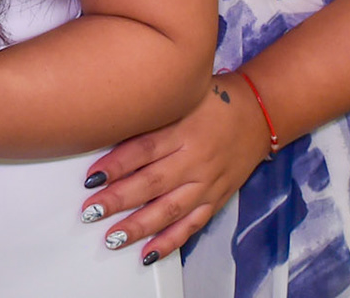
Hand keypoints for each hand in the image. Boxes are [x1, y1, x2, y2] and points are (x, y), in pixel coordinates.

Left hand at [79, 75, 268, 261]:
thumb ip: (152, 112)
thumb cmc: (214, 101)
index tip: (91, 178)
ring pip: (170, 210)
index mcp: (182, 130)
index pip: (144, 149)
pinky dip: (170, 242)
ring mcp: (207, 183)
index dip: (116, 165)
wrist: (259, 114)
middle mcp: (195, 159)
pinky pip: (191, 226)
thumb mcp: (182, 96)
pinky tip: (148, 253)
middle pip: (152, 183)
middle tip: (92, 211)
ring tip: (113, 237)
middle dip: (119, 200)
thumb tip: (110, 124)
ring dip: (139, 226)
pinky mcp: (216, 200)